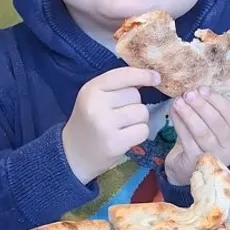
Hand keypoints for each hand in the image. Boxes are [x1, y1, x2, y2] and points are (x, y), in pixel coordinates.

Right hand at [62, 67, 158, 184]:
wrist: (73, 154)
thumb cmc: (89, 121)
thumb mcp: (95, 97)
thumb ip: (117, 85)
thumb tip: (153, 76)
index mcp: (91, 89)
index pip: (123, 75)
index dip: (143, 75)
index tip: (157, 78)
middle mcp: (96, 105)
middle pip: (135, 95)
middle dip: (134, 103)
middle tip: (119, 114)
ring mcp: (105, 125)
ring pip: (142, 112)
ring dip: (139, 120)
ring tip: (123, 126)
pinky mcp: (114, 143)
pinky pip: (143, 130)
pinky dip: (139, 133)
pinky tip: (126, 137)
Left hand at [164, 87, 229, 186]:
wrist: (185, 170)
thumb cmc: (199, 143)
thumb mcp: (209, 127)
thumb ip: (208, 110)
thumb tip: (196, 89)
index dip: (216, 99)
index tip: (202, 88)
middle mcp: (229, 147)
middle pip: (217, 123)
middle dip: (202, 106)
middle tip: (188, 93)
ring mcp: (213, 156)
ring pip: (202, 132)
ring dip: (189, 115)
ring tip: (178, 102)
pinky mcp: (196, 162)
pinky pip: (187, 141)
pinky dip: (179, 125)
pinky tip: (173, 114)